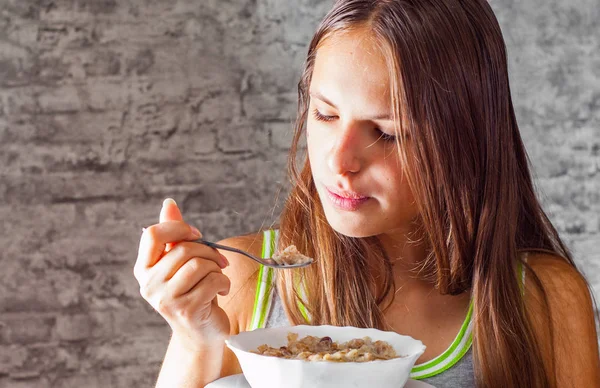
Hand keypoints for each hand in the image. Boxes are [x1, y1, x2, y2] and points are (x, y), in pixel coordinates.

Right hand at [133, 198, 231, 350]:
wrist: (201, 332)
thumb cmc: (193, 292)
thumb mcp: (182, 262)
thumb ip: (174, 234)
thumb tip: (168, 203)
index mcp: (144, 269)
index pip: (152, 234)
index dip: (179, 228)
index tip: (197, 235)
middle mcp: (149, 285)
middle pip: (183, 248)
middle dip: (208, 251)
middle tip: (219, 261)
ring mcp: (165, 299)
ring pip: (199, 264)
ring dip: (217, 268)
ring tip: (218, 277)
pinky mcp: (186, 310)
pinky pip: (212, 281)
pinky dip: (224, 282)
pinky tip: (222, 291)